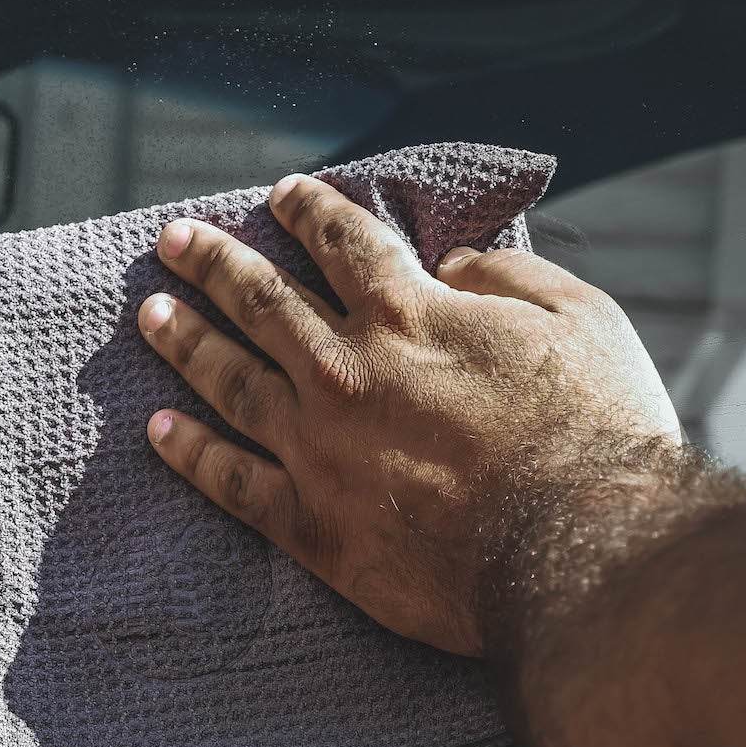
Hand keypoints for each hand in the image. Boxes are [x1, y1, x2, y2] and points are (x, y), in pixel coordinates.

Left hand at [138, 174, 680, 655]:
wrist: (577, 550)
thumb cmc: (596, 434)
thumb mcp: (579, 318)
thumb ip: (505, 275)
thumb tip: (451, 262)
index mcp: (409, 313)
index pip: (343, 243)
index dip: (309, 211)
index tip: (281, 196)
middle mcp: (346, 370)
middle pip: (261, 300)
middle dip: (212, 263)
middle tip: (172, 242)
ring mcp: (317, 448)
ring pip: (228, 379)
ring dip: (184, 342)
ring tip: (149, 316)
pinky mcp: (310, 524)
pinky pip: (231, 481)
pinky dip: (189, 454)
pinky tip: (157, 433)